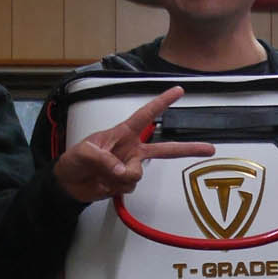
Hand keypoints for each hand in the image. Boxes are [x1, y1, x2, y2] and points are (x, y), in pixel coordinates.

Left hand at [52, 86, 213, 203]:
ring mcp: (129, 166)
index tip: (179, 91)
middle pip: (164, 149)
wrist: (68, 185)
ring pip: (138, 174)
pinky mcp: (125, 182)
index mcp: (122, 133)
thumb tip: (124, 172)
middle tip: (209, 149)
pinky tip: (104, 183)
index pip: (145, 115)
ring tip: (102, 174)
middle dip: (187, 149)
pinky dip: (116, 187)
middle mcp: (131, 149)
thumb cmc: (73, 162)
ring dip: (119, 177)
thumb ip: (104, 159)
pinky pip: (129, 186)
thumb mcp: (83, 153)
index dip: (162, 102)